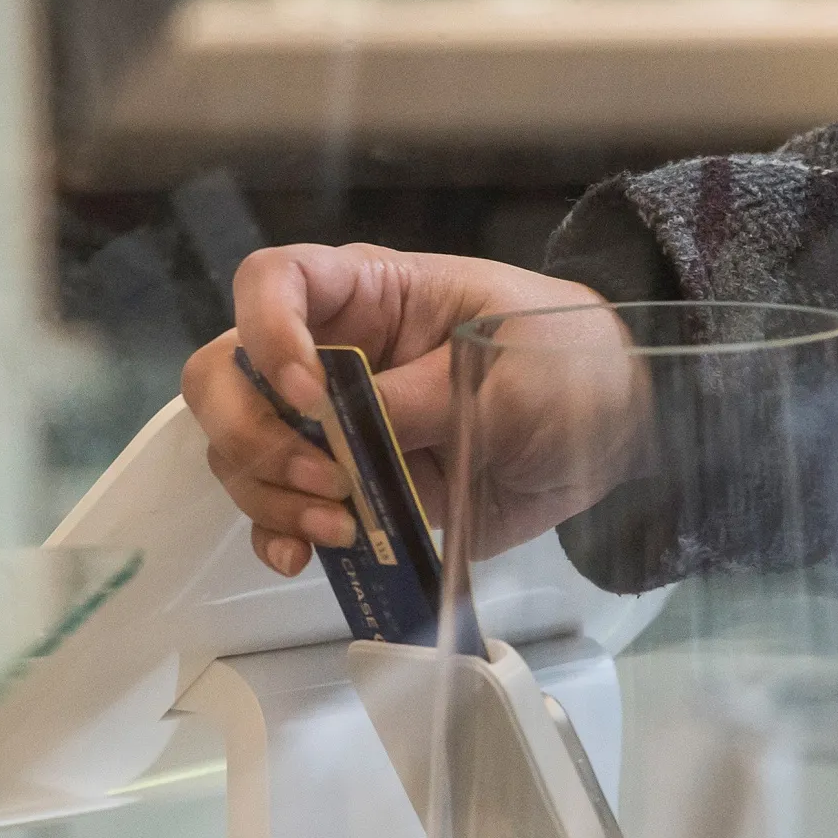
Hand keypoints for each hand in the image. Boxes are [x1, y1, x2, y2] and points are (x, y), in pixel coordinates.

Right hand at [181, 245, 643, 574]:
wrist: (610, 429)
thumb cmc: (565, 362)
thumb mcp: (509, 370)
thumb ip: (425, 398)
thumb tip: (343, 431)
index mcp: (370, 295)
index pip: (273, 281)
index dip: (267, 333)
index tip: (310, 395)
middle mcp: (330, 355)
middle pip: (227, 375)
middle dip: (252, 433)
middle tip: (324, 478)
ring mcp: (334, 427)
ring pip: (242, 451)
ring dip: (269, 495)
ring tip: (338, 525)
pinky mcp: (352, 488)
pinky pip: (283, 511)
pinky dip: (279, 534)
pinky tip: (303, 556)